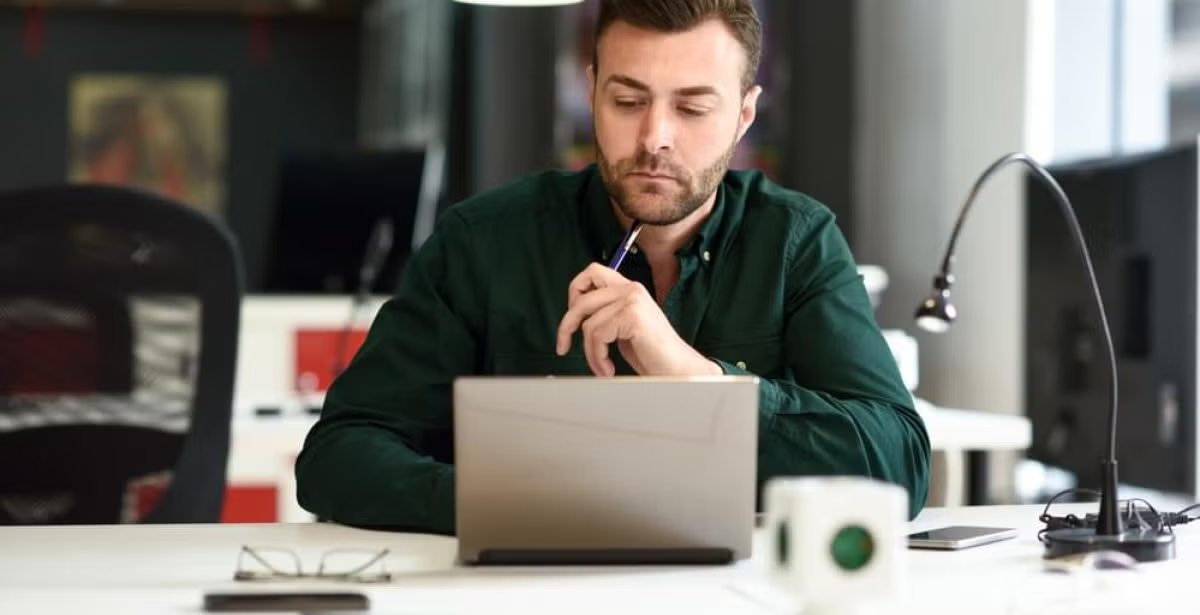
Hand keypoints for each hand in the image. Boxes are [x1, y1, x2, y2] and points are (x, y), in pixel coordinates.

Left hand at [555, 263, 721, 376]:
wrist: (678, 369)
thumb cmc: (653, 354)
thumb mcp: (623, 328)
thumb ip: (605, 315)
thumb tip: (575, 316)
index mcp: (629, 289)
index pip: (592, 273)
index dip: (574, 292)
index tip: (571, 317)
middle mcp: (631, 289)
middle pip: (581, 299)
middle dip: (567, 326)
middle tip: (564, 345)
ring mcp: (633, 300)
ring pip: (588, 324)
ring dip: (590, 353)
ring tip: (602, 367)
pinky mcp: (632, 316)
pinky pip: (597, 336)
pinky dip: (598, 358)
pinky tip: (608, 368)